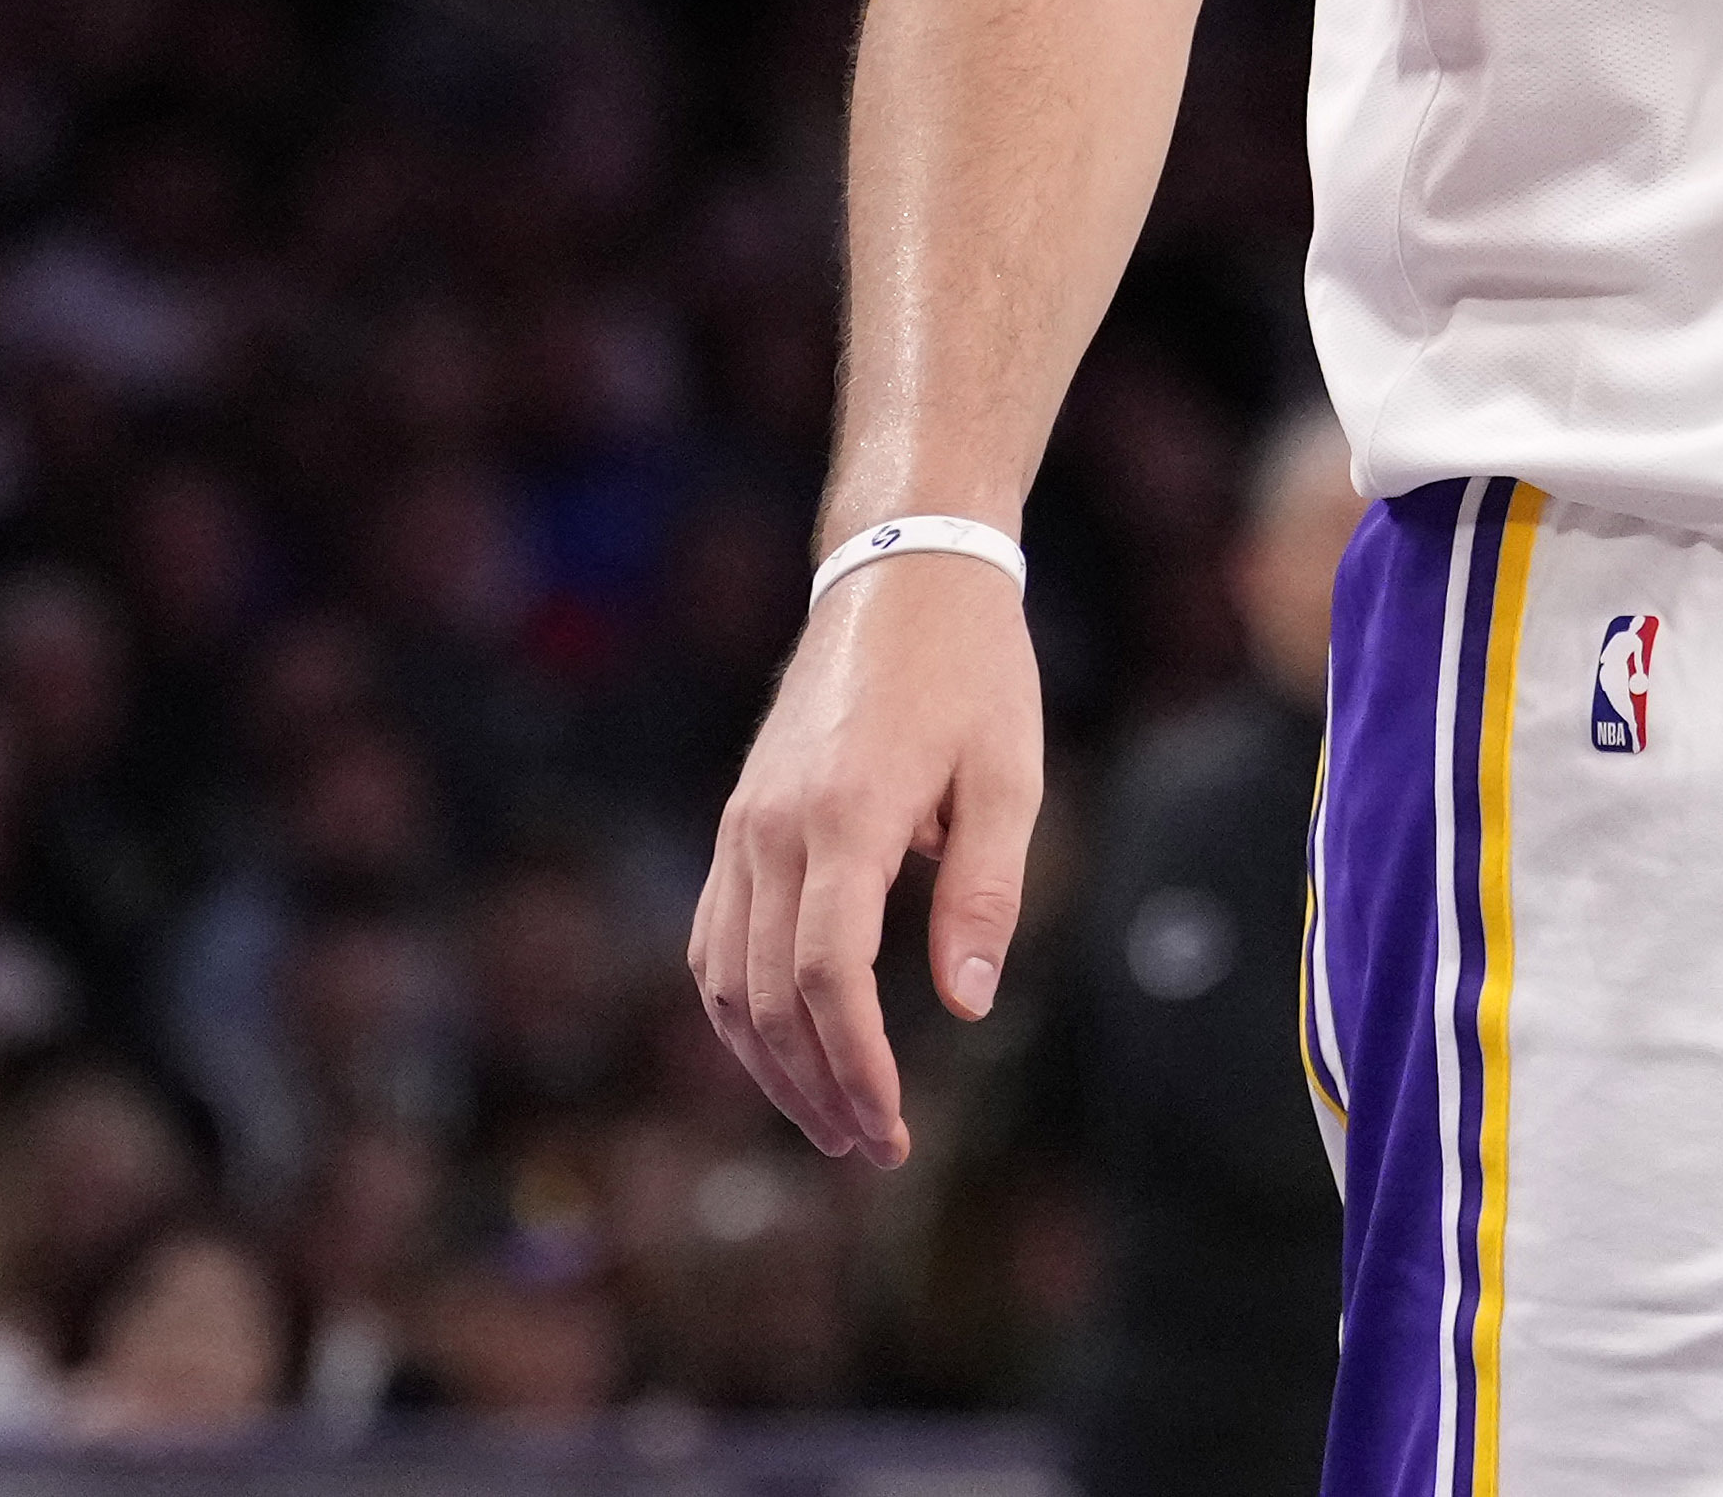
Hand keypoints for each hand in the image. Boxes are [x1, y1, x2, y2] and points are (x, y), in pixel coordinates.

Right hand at [686, 552, 1043, 1165]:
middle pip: (772, 995)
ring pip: (727, 980)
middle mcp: (775, 828)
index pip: (830, 975)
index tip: (893, 1127)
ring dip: (770, 1065)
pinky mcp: (737, 822)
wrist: (902, 574)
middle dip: (818, 1088)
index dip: (857, 1065)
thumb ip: (987, 888)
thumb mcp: (1009, 772)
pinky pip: (713, 939)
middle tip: (873, 1148)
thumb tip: (965, 1005)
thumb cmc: (975, 673)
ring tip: (831, 1120)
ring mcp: (743, 826)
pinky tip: (779, 1049)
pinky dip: (738, 1009)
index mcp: (847, 815)